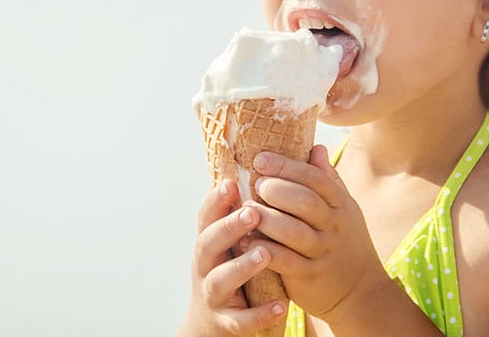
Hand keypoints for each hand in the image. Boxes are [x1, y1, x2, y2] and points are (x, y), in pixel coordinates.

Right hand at [179, 179, 287, 336]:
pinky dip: (261, 314)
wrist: (214, 322)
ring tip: (265, 253)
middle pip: (208, 243)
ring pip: (221, 280)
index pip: (207, 216)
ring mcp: (213, 295)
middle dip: (228, 227)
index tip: (231, 183)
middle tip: (252, 212)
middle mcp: (205, 266)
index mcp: (209, 241)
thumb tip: (266, 167)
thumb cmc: (229, 268)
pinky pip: (242, 320)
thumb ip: (244, 209)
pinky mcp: (226, 322)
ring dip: (241, 267)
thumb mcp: (231, 240)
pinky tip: (283, 306)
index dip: (216, 201)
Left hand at [239, 146, 389, 326]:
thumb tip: (316, 147)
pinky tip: (245, 241)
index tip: (261, 158)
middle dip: (276, 188)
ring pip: (293, 231)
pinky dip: (265, 250)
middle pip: (305, 201)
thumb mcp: (344, 209)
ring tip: (245, 209)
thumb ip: (328, 180)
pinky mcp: (310, 277)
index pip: (315, 178)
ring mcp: (322, 252)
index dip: (287, 166)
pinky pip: (286, 262)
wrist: (361, 292)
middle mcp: (334, 226)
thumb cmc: (345, 242)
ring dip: (267, 218)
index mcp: (340, 205)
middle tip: (255, 183)